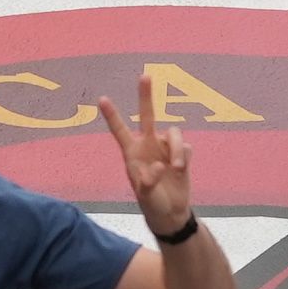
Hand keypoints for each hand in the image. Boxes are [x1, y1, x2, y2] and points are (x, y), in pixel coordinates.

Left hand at [98, 74, 195, 228]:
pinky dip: (184, 157)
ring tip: (176, 167)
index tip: (102, 99)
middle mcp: (148, 146)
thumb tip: (159, 165)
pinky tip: (180, 170)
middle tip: (145, 75)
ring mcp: (165, 148)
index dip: (112, 115)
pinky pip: (186, 147)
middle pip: (148, 115)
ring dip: (176, 148)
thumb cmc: (152, 204)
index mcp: (132, 153)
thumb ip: (148, 182)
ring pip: (174, 134)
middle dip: (146, 96)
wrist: (171, 213)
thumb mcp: (145, 196)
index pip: (120, 130)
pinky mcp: (181, 154)